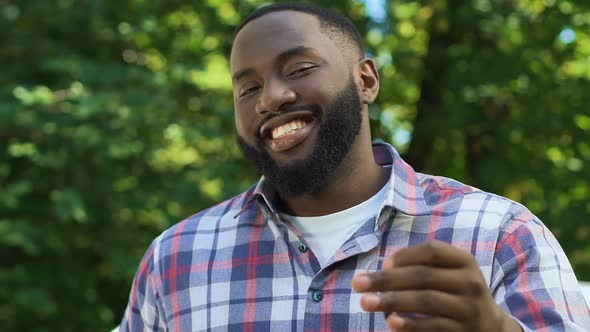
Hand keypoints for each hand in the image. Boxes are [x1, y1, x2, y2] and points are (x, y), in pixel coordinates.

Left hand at [351, 240, 521, 331]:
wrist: (490, 328)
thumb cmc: (455, 294)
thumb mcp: (448, 274)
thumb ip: (421, 267)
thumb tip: (384, 268)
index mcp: (464, 261)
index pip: (432, 251)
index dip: (405, 255)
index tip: (382, 263)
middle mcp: (470, 282)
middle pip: (423, 276)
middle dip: (386, 280)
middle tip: (358, 284)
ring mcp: (469, 309)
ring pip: (426, 301)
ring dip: (392, 301)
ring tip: (366, 303)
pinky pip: (434, 327)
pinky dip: (411, 325)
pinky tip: (391, 323)